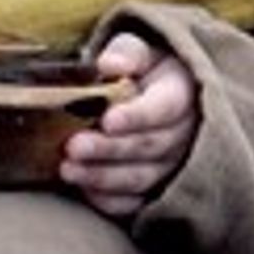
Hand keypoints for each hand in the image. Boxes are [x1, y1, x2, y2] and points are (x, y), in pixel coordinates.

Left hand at [62, 31, 201, 218]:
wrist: (155, 94)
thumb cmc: (144, 70)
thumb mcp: (138, 50)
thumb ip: (126, 53)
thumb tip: (110, 65)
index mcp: (182, 93)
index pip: (164, 108)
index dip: (137, 116)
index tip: (108, 120)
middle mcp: (184, 134)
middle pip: (150, 146)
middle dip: (109, 149)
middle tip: (74, 146)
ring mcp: (173, 165)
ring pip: (142, 178)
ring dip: (103, 177)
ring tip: (68, 169)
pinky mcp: (157, 188)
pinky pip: (136, 203)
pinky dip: (110, 200)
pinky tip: (84, 189)